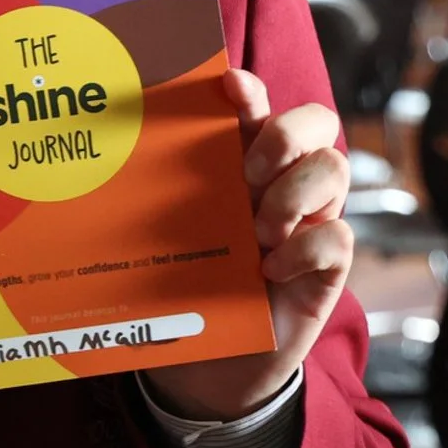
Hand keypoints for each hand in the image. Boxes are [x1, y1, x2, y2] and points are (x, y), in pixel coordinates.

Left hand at [143, 69, 351, 419]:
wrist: (206, 363)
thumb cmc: (183, 287)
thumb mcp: (164, 235)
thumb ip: (155, 195)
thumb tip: (108, 151)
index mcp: (238, 163)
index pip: (256, 108)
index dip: (250, 91)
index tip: (229, 84)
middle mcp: (281, 182)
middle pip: (316, 122)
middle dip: (285, 135)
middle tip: (249, 173)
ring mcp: (309, 222)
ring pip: (335, 168)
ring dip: (294, 194)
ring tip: (256, 232)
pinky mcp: (326, 268)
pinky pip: (339, 237)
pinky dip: (304, 249)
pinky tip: (269, 271)